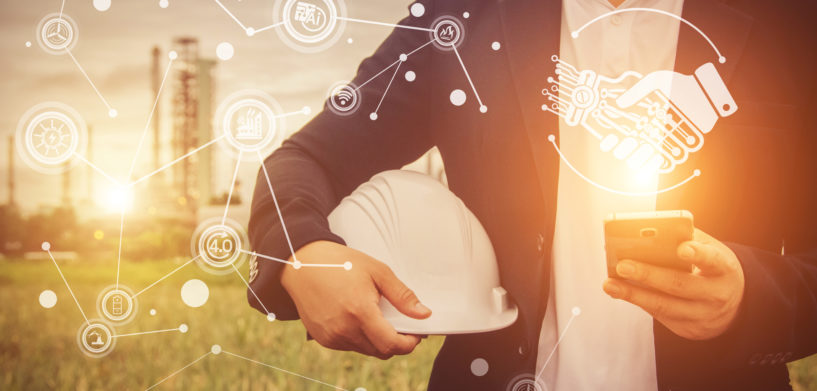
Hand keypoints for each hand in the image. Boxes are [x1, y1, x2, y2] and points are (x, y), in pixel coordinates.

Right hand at [281, 240, 431, 358]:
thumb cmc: (340, 263)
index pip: (392, 344)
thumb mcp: (377, 271)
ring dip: (377, 340)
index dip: (409, 343)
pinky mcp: (323, 339)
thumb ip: (401, 295)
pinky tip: (357, 318)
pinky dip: (360, 338)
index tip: (416, 334)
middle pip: (381, 351)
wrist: (301, 264)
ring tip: (377, 316)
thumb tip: (423, 314)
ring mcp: (331, 337)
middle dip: (396, 342)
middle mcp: (344, 329)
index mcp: (359, 312)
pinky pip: (350, 346)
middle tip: (402, 324)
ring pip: (366, 350)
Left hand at [602, 229, 744, 339]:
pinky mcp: (688, 329)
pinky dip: (637, 301)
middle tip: (623, 265)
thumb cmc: (710, 267)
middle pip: (680, 285)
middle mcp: (716, 294)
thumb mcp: (709, 250)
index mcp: (724, 269)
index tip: (681, 248)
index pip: (713, 260)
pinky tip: (619, 291)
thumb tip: (645, 234)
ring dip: (633, 294)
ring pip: (664, 305)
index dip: (698, 254)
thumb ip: (685, 239)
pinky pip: (658, 314)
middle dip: (649, 275)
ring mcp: (702, 315)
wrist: (733, 305)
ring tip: (610, 284)